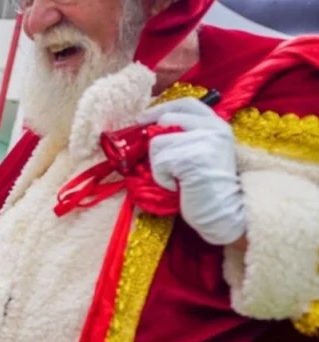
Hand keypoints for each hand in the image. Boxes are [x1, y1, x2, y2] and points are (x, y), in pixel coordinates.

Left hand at [138, 98, 245, 245]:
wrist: (224, 212)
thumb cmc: (205, 187)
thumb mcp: (199, 153)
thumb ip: (184, 137)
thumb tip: (147, 127)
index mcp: (216, 124)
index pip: (186, 103)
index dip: (161, 108)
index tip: (143, 119)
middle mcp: (214, 128)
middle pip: (166, 119)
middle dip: (155, 143)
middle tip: (159, 161)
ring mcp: (205, 141)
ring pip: (157, 143)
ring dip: (158, 166)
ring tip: (177, 178)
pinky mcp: (193, 158)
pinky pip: (159, 163)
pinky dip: (161, 178)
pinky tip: (177, 185)